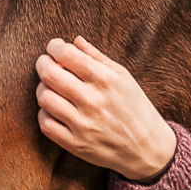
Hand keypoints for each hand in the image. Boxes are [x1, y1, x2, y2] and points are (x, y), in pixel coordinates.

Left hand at [35, 36, 176, 182]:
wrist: (147, 148)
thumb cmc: (135, 107)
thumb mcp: (123, 77)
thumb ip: (97, 57)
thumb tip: (75, 40)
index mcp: (106, 80)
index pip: (67, 55)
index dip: (54, 47)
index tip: (54, 47)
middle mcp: (93, 101)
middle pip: (50, 74)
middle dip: (43, 63)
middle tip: (46, 63)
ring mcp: (83, 125)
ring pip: (44, 98)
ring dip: (43, 88)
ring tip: (51, 87)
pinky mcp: (75, 144)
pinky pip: (45, 124)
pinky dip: (44, 113)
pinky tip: (54, 109)